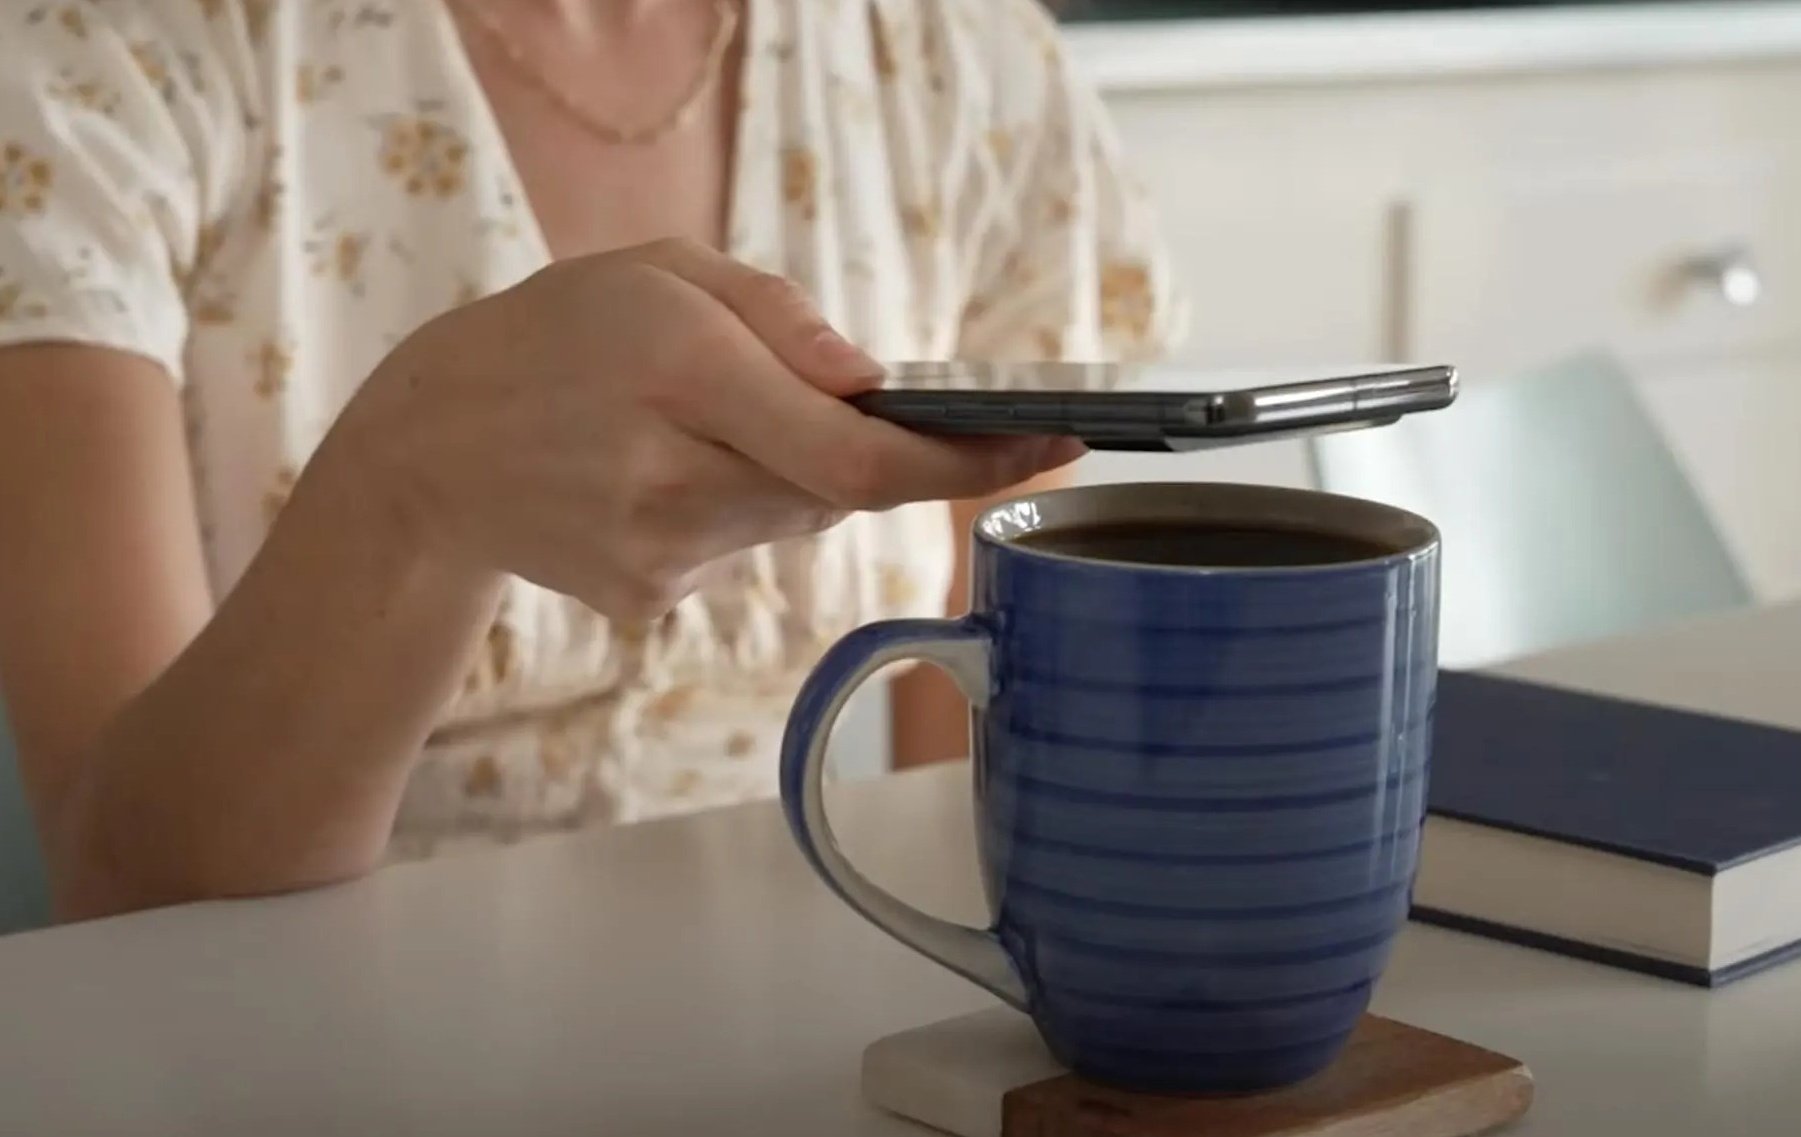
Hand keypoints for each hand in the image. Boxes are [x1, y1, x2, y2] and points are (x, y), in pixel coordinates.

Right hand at [317, 239, 1078, 620]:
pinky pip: (744, 547)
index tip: (1058, 443)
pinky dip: (736, 506)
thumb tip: (878, 389)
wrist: (428, 456)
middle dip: (862, 449)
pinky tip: (656, 475)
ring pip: (797, 518)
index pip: (859, 457)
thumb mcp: (659, 273)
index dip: (969, 463)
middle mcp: (672, 478)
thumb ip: (779, 319)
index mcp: (679, 374)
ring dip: (792, 472)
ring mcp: (660, 557)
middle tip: (823, 401)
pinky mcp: (651, 599)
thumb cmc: (554, 339)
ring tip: (695, 425)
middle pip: (840, 491)